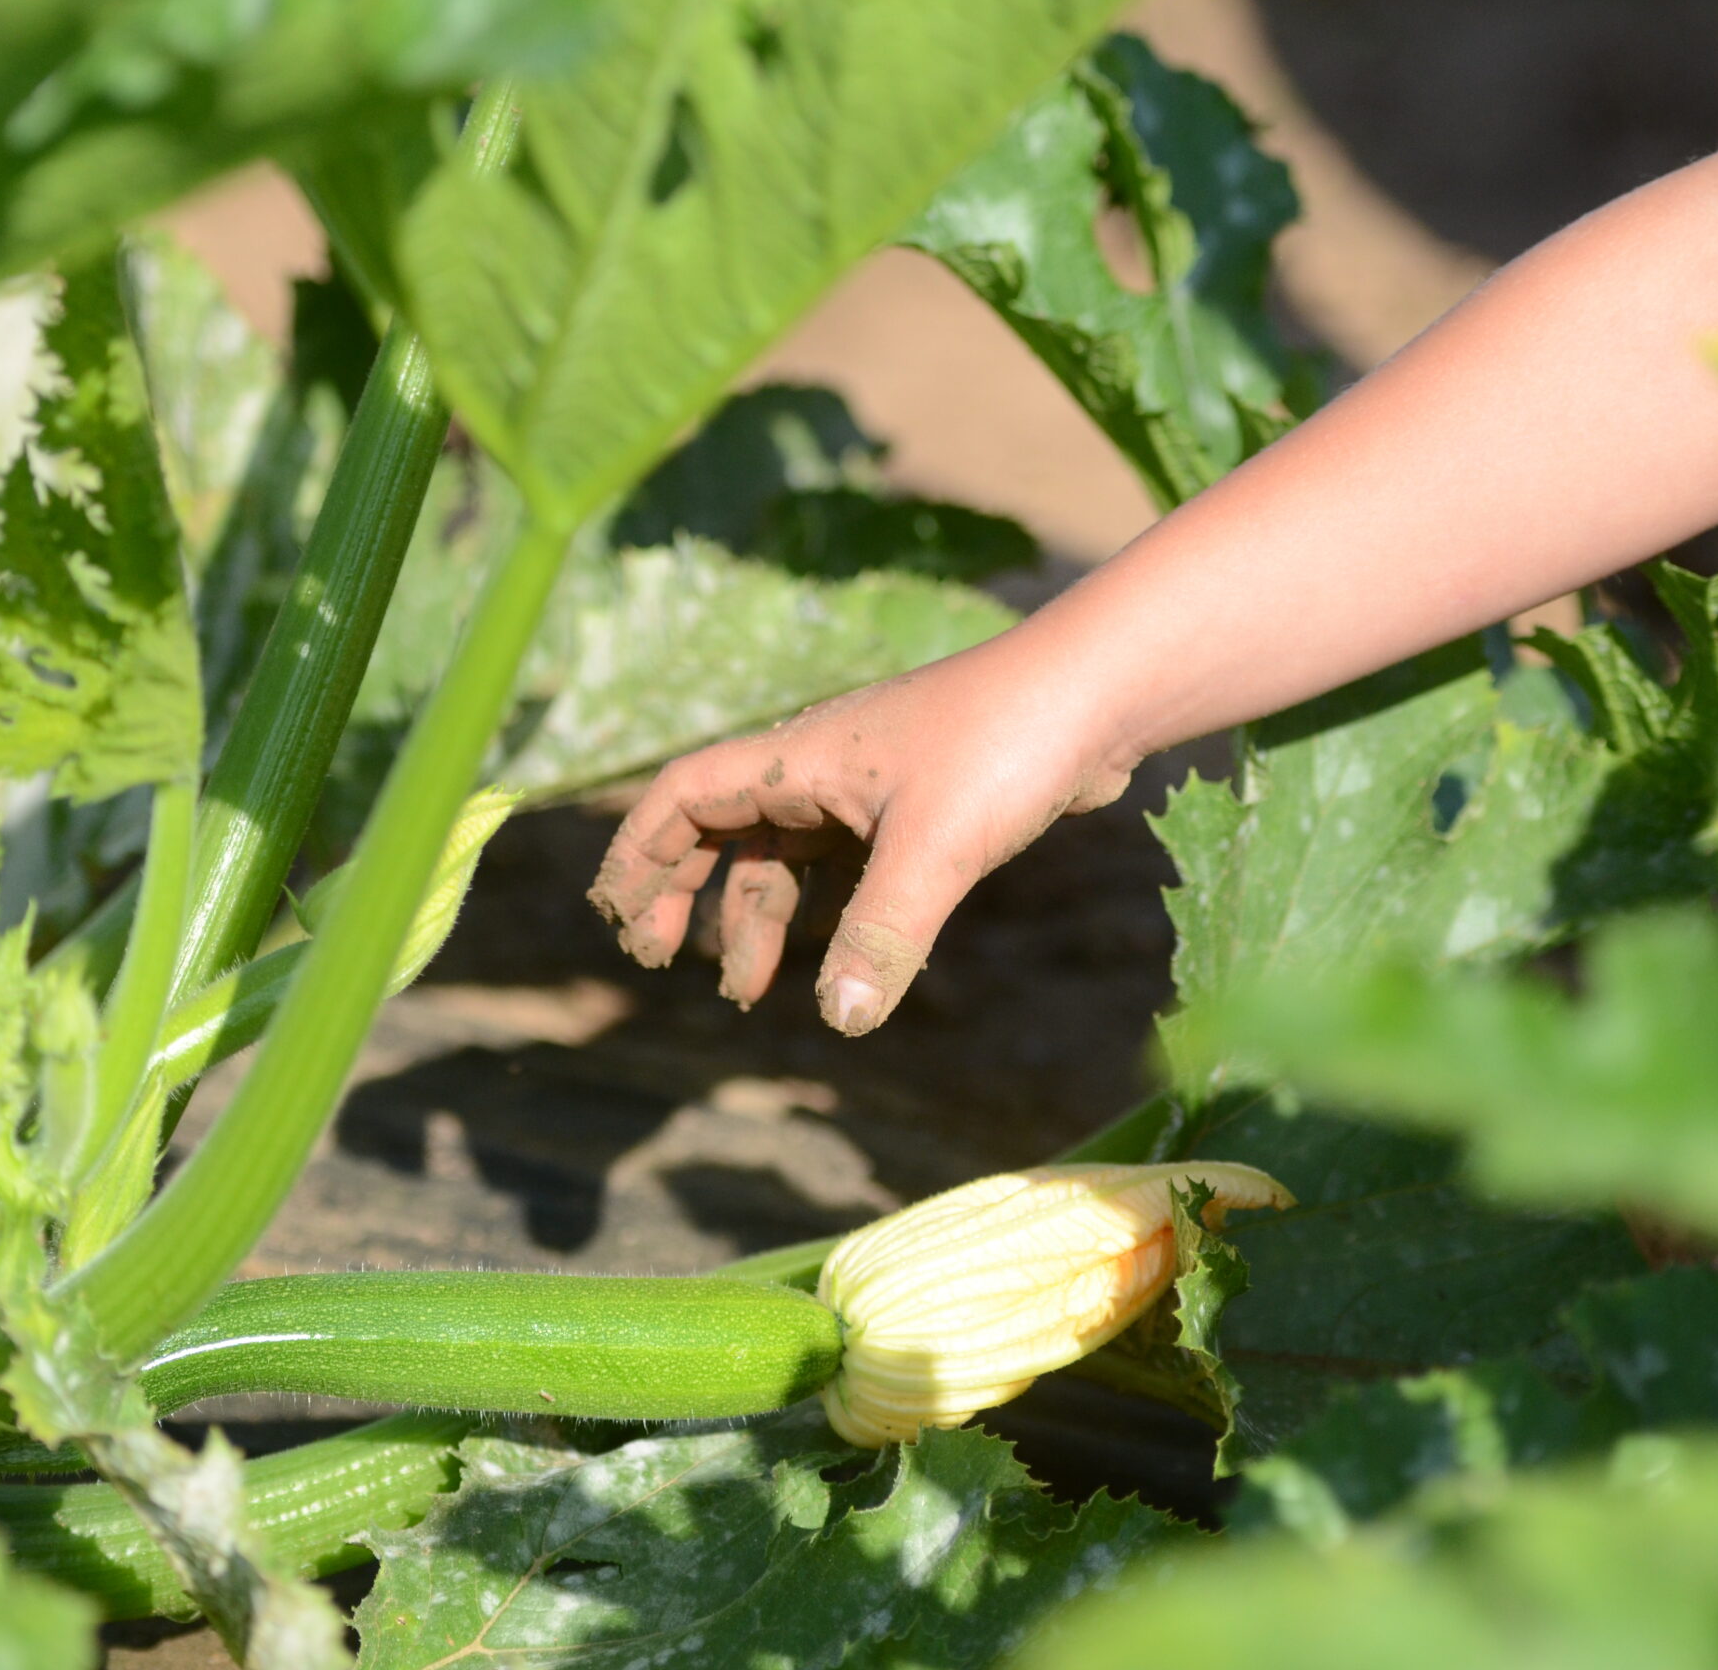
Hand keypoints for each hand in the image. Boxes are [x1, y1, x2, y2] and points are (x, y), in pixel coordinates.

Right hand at [588, 636, 1138, 1034]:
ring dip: (755, 917)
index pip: (683, 796)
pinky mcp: (919, 806)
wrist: (1100, 693)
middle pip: (720, 828)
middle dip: (683, 894)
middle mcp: (820, 766)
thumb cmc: (1006, 745)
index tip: (617, 919)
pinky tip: (838, 962)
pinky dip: (823, 913)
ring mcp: (870, 785)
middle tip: (662, 961)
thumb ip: (881, 937)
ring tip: (749, 991)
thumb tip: (839, 1024)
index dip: (637, 854)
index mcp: (798, 758)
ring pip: (784, 855)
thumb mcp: (934, 848)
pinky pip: (843, 864)